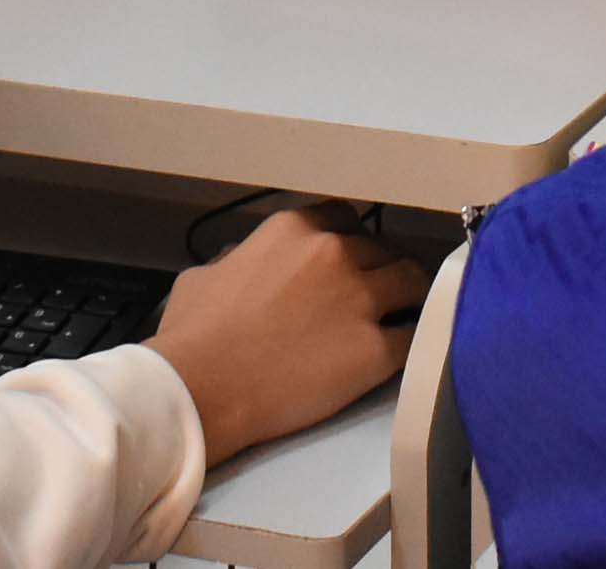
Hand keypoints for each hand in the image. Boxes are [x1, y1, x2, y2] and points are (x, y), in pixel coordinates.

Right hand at [146, 204, 427, 463]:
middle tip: (379, 291)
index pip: (345, 218)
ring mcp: (360, 299)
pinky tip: (403, 351)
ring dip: (408, 296)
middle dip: (381, 268)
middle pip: (382, 249)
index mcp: (294, 229)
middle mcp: (334, 252)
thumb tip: (238, 259)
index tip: (351, 258)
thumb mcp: (206, 275)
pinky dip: (410, 341)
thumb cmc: (194, 335)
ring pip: (411, 282)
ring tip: (405, 313)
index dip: (350, 240)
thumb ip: (236, 258)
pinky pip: (412, 336)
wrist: (203, 387)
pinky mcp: (375, 349)